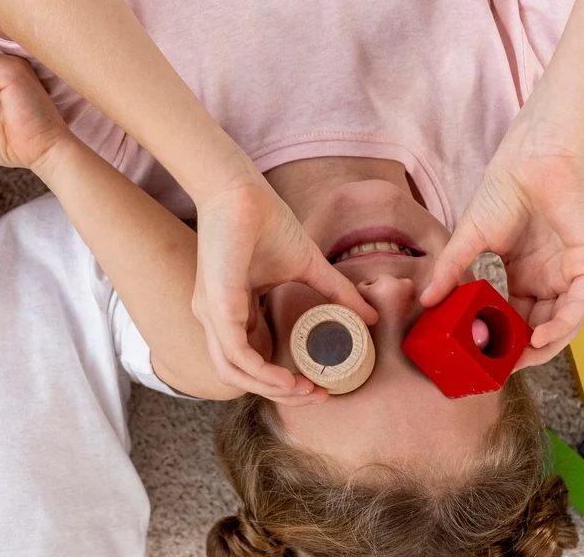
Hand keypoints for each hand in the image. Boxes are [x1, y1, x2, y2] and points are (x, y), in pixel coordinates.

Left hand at [192, 176, 377, 404]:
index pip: (252, 360)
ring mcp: (212, 314)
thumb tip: (371, 315)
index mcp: (232, 311)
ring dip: (271, 389)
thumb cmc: (266, 221)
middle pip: (241, 376)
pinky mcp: (217, 306)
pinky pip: (235, 355)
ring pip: (233, 374)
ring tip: (305, 390)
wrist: (241, 189)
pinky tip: (287, 379)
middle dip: (281, 393)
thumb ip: (335, 292)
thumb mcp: (308, 265)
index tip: (318, 384)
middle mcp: (216, 318)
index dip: (283, 379)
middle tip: (316, 394)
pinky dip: (261, 373)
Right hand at [420, 133, 583, 367]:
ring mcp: (572, 273)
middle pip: (541, 328)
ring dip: (543, 347)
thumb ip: (451, 271)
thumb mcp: (469, 239)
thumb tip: (425, 301)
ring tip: (519, 360)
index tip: (483, 359)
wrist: (530, 160)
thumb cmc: (504, 190)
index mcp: (527, 276)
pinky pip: (578, 305)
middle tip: (500, 368)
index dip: (503, 341)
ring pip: (563, 323)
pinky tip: (539, 339)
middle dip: (523, 352)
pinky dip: (561, 327)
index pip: (517, 319)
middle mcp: (551, 279)